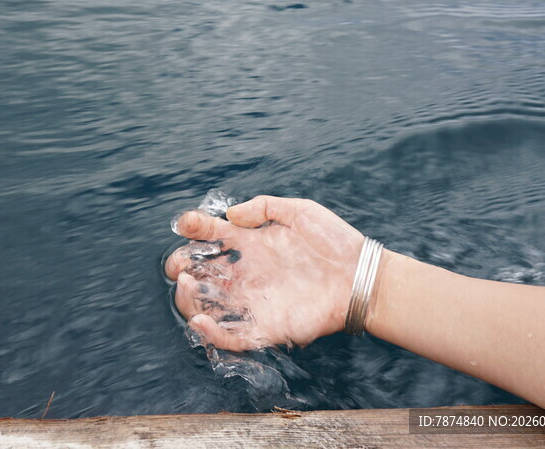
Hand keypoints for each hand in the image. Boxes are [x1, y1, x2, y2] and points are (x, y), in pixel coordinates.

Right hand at [165, 195, 364, 350]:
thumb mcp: (299, 211)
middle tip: (181, 266)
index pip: (211, 237)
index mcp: (250, 245)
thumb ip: (263, 207)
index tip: (187, 224)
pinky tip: (201, 321)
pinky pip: (232, 337)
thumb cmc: (335, 242)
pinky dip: (211, 334)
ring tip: (189, 286)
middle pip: (200, 275)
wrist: (362, 277)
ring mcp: (253, 301)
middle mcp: (246, 274)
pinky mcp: (266, 327)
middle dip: (182, 269)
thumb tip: (230, 214)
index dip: (194, 230)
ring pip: (207, 306)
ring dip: (189, 300)